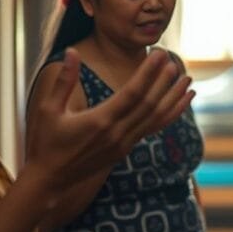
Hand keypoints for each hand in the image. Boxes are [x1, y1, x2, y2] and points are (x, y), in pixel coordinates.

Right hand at [25, 48, 193, 191]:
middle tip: (174, 60)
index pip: (133, 93)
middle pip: (150, 104)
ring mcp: (124, 144)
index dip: (149, 73)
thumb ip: (64, 81)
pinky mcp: (126, 149)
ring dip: (173, 98)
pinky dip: (171, 114)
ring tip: (187, 79)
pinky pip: (154, 129)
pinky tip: (183, 102)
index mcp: (100, 121)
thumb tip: (72, 51)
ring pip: (157, 118)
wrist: (49, 181)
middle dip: (164, 81)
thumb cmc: (45, 143)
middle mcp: (117, 134)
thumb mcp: (48, 109)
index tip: (159, 54)